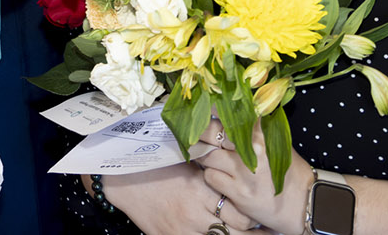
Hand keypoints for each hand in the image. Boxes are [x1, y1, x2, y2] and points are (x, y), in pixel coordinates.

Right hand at [90, 163, 257, 234]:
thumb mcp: (184, 161)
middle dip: (253, 233)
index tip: (262, 212)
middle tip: (267, 230)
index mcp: (198, 191)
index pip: (239, 212)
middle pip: (234, 232)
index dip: (253, 215)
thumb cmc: (153, 163)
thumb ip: (210, 165)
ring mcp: (181, 230)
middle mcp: (193, 214)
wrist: (121, 179)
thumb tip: (237, 159)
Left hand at [199, 119, 313, 234]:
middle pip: (211, 132)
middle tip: (197, 135)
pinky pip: (210, 177)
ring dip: (205, 156)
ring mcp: (243, 171)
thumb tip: (236, 111)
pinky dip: (211, 176)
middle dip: (201, 133)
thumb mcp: (277, 143)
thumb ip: (257, 128)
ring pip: (206, 155)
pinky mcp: (238, 191)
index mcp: (261, 133)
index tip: (202, 108)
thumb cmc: (290, 173)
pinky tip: (220, 177)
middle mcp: (252, 149)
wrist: (303, 204)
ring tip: (209, 158)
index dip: (211, 109)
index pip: (229, 113)